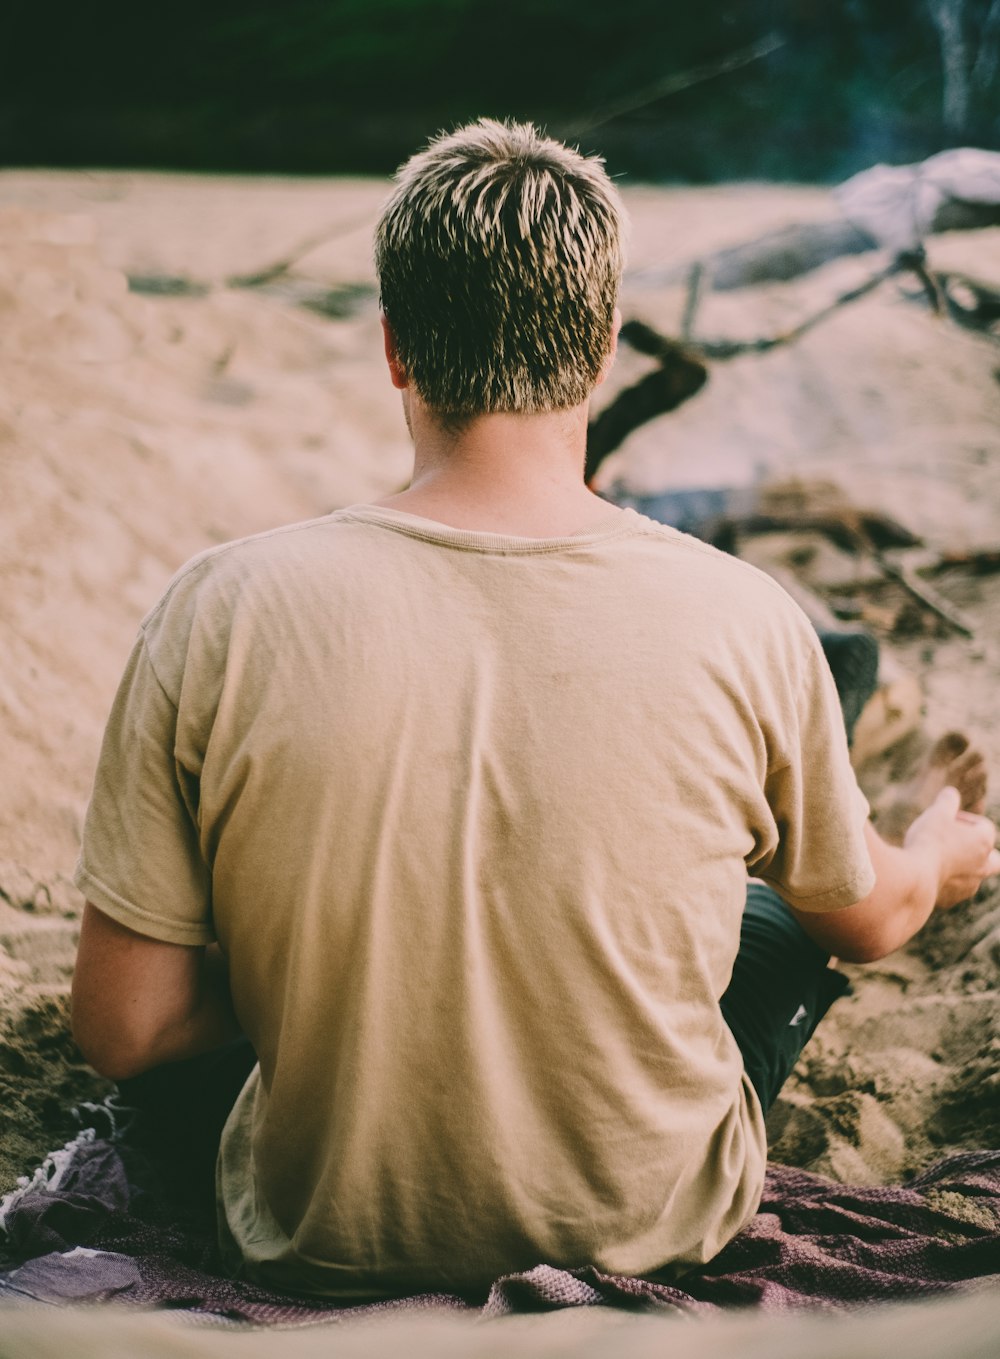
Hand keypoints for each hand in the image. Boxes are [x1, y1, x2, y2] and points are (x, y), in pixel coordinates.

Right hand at [903, 785, 999, 909]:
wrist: (913, 878)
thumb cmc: (928, 841)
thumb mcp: (937, 813)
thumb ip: (947, 801)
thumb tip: (951, 793)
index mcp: (983, 843)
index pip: (984, 827)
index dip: (965, 819)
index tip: (947, 818)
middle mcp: (982, 867)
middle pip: (994, 859)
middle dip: (981, 851)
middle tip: (959, 844)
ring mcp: (968, 886)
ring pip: (974, 876)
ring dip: (962, 867)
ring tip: (938, 859)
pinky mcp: (951, 900)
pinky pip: (954, 890)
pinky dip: (945, 882)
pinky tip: (926, 874)